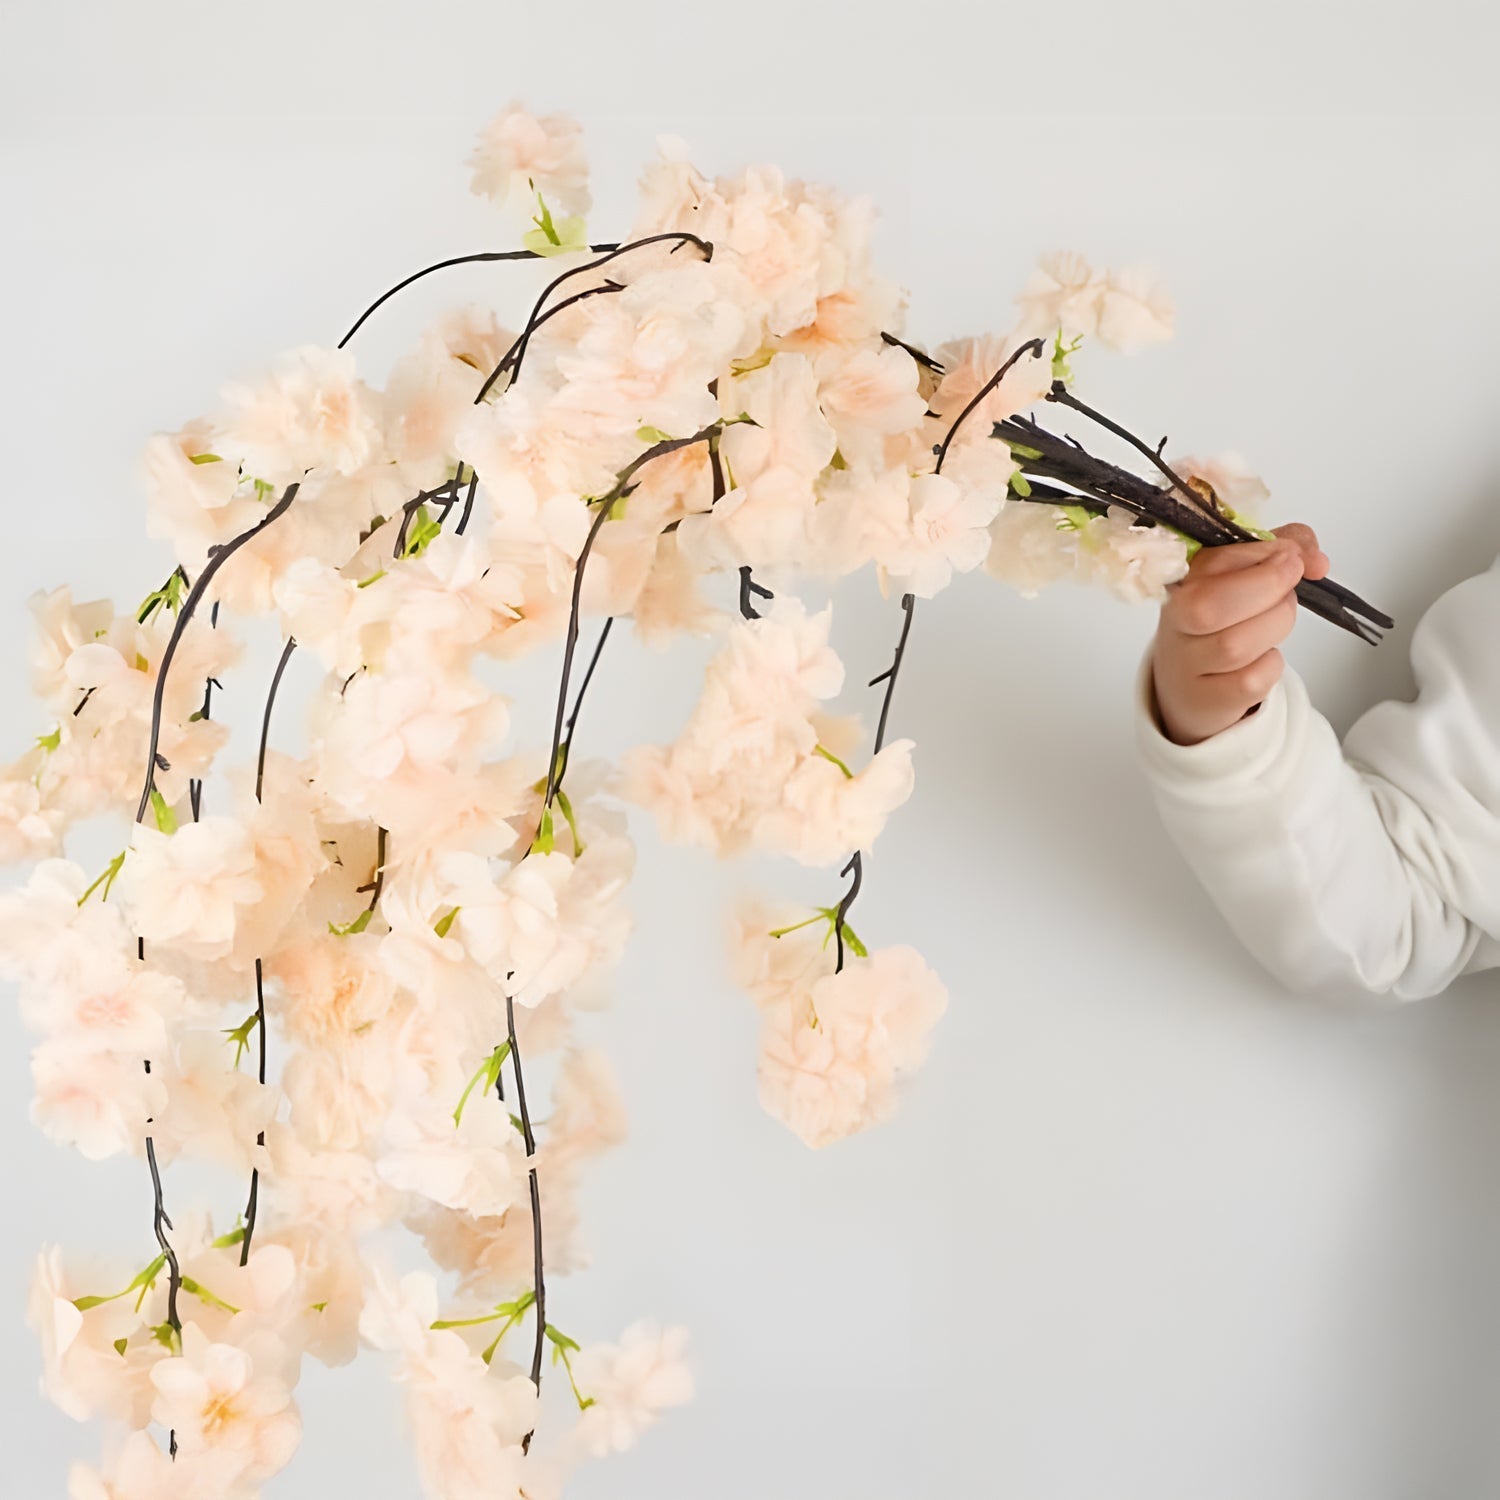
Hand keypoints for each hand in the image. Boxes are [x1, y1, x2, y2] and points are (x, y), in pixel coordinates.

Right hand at [1150, 523, 1329, 746]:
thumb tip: (1315, 561)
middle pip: (1211, 605)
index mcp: (1183, 579)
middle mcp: (1175, 619)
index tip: (1296, 559)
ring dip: (1274, 627)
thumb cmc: (1221, 624)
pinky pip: (1251, 681)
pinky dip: (1270, 667)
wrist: (1188, 687)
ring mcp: (1186, 662)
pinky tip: (1262, 659)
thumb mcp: (1241, 576)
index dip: (1266, 553)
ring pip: (1235, 646)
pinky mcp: (1205, 698)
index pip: (1215, 559)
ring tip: (1277, 621)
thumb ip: (1282, 549)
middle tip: (1291, 584)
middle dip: (1268, 588)